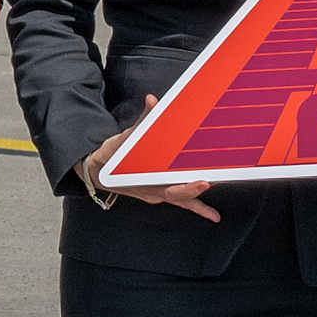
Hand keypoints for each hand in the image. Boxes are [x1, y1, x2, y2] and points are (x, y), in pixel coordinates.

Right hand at [80, 131, 219, 219]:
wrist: (99, 172)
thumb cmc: (112, 157)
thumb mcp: (123, 139)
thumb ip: (141, 121)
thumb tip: (152, 100)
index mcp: (145, 183)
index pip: (170, 189)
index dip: (188, 188)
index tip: (203, 183)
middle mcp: (153, 193)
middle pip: (180, 197)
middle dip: (199, 191)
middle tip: (217, 183)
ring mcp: (158, 195)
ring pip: (183, 202)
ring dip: (201, 204)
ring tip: (217, 208)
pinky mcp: (161, 193)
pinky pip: (181, 202)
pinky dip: (197, 208)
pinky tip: (212, 216)